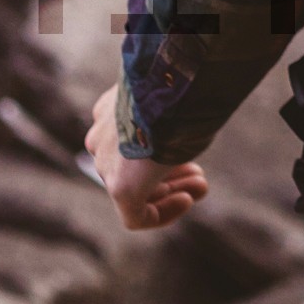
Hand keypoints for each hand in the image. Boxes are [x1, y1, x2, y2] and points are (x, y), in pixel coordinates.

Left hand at [86, 84, 207, 230]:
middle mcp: (103, 136)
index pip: (130, 141)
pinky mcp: (118, 188)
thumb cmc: (179, 88)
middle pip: (132, 167)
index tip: (187, 152)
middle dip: (170, 174)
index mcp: (111, 110)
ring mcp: (106, 163)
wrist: (168, 90)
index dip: (161, 151)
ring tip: (200, 186)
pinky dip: (162, 213)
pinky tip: (186, 200)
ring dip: (171, 191)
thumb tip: (190, 111)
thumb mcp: (171, 95)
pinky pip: (134, 215)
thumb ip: (170, 112)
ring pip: (134, 190)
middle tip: (199, 176)